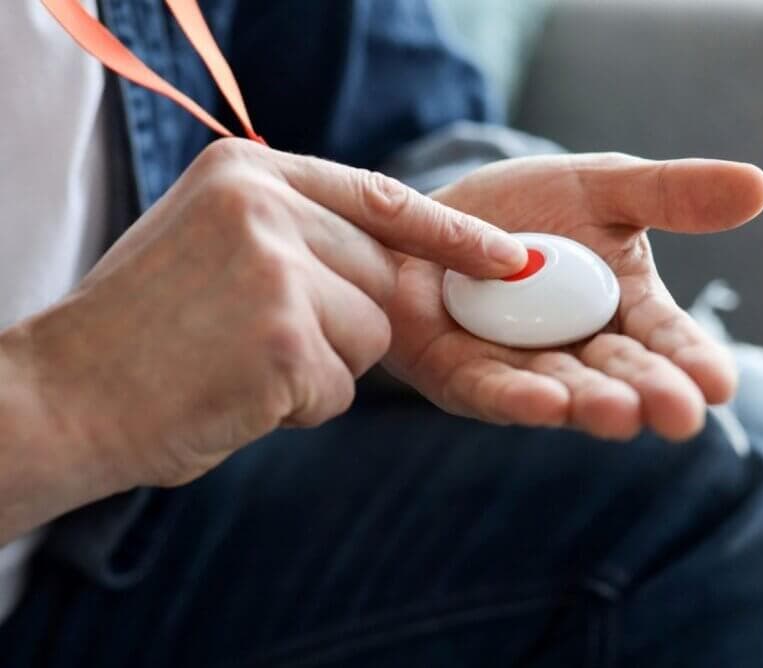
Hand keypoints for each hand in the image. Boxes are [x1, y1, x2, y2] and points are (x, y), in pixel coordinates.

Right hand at [0, 138, 526, 515]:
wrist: (62, 397)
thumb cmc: (142, 333)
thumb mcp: (212, 245)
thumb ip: (298, 237)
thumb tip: (397, 267)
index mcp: (246, 173)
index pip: (380, 195)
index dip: (448, 233)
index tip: (509, 258)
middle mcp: (264, 206)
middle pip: (379, 277)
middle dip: (342, 324)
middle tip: (254, 339)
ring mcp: (275, 269)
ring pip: (369, 336)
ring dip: (321, 368)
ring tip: (239, 364)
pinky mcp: (283, 338)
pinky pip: (340, 387)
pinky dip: (299, 406)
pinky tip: (236, 393)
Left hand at [383, 154, 762, 441]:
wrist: (434, 215)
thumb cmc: (527, 207)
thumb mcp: (603, 189)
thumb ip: (670, 194)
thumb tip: (759, 187)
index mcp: (624, 310)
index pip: (666, 338)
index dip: (692, 360)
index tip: (721, 385)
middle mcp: (580, 349)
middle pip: (621, 374)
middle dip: (649, 394)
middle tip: (680, 414)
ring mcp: (522, 368)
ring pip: (563, 390)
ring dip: (591, 403)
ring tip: (620, 414)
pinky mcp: (464, 378)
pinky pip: (492, 390)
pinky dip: (518, 398)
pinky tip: (548, 403)